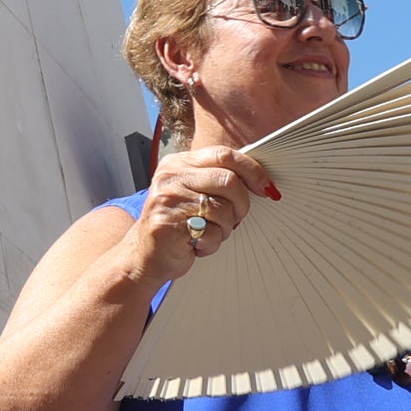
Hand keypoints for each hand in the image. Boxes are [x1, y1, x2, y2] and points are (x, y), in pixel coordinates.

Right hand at [127, 144, 278, 281]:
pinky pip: (211, 233)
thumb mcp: (191, 191)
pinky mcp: (168, 225)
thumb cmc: (176, 223)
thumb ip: (216, 178)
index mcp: (178, 163)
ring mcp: (168, 200)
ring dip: (225, 228)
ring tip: (208, 233)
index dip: (253, 171)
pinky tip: (196, 244)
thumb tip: (259, 178)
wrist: (144, 255)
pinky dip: (211, 244)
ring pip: (223, 210)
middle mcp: (171, 177)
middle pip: (229, 181)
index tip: (266, 187)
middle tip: (236, 218)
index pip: (224, 155)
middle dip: (241, 204)